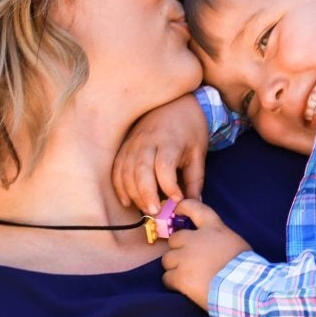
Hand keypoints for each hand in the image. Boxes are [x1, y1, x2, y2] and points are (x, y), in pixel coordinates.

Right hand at [113, 94, 208, 214]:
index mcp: (169, 141)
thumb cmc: (190, 129)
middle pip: (140, 170)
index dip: (169, 186)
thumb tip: (194, 204)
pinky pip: (116, 169)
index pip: (164, 166)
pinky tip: (128, 200)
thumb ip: (195, 180)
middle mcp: (148, 141)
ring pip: (125, 172)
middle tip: (155, 211)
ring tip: (145, 209)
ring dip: (132, 193)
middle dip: (146, 194)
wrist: (178, 104)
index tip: (177, 200)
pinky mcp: (125, 147)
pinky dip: (120, 187)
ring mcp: (133, 144)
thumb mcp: (198, 152)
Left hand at [161, 199, 251, 309]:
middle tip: (190, 261)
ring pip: (167, 260)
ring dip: (175, 267)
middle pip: (174, 239)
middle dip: (179, 249)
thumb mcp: (234, 241)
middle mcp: (194, 239)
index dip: (183, 207)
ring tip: (189, 277)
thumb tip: (211, 242)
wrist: (243, 289)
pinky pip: (167, 278)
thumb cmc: (244, 266)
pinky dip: (174, 283)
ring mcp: (185, 258)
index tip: (178, 210)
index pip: (193, 207)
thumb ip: (217, 237)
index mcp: (212, 228)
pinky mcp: (179, 277)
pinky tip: (186, 288)